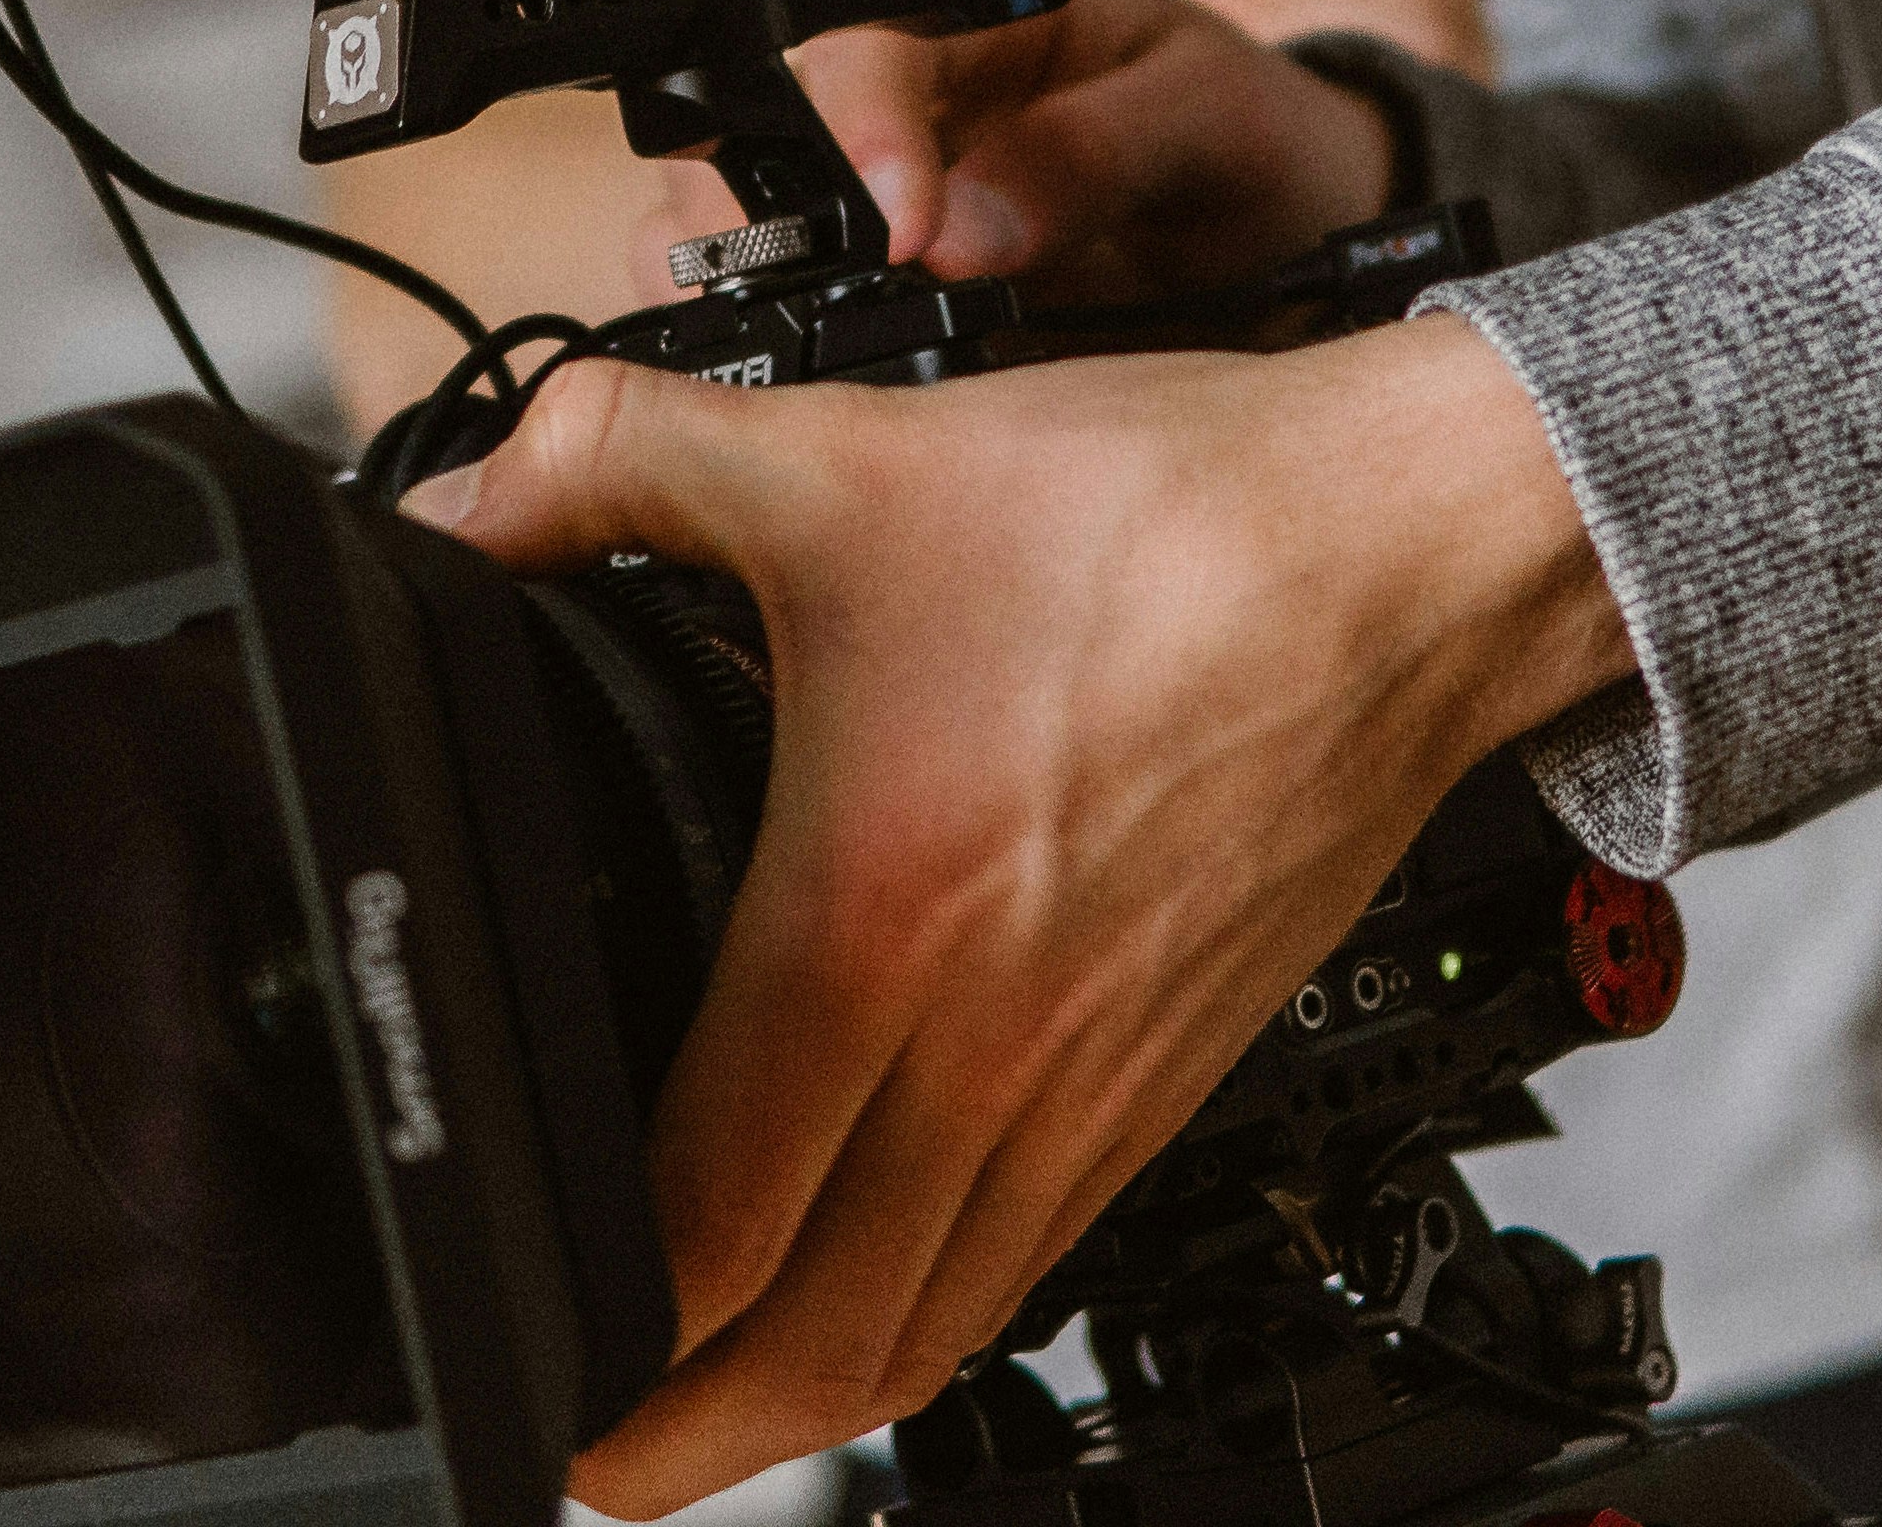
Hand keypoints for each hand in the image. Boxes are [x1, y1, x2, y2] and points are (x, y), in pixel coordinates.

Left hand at [408, 319, 1632, 1511]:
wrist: (1413, 545)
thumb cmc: (1168, 520)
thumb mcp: (841, 455)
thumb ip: (614, 456)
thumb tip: (468, 501)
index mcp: (879, 926)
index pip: (704, 1226)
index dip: (593, 1333)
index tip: (523, 1343)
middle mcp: (992, 1048)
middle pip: (816, 1352)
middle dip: (675, 1442)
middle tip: (578, 1450)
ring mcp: (1097, 1083)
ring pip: (934, 1334)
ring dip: (803, 1402)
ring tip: (696, 1406)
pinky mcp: (1172, 1074)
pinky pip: (1030, 1262)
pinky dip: (932, 1316)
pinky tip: (880, 1280)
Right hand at [627, 0, 1395, 313]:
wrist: (1297, 232)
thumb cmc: (1257, 138)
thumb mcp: (1211, 120)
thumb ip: (1092, 156)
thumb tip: (954, 234)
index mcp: (974, 5)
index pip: (866, 41)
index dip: (862, 131)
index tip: (903, 233)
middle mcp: (900, 100)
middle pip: (761, 134)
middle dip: (780, 221)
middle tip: (856, 306)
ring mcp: (876, 202)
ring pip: (740, 231)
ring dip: (767, 296)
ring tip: (845, 358)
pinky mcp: (877, 298)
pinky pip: (788, 322)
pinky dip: (796, 363)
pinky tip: (852, 397)